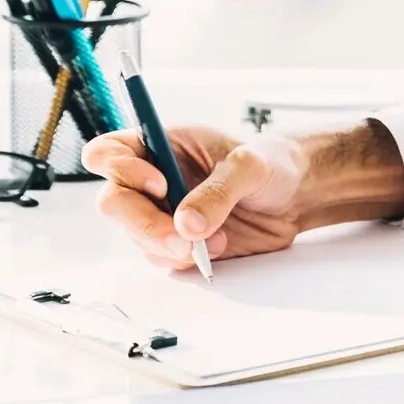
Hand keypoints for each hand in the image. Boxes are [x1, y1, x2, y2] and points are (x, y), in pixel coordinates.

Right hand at [83, 125, 310, 270]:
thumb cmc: (270, 163)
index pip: (109, 152)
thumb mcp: (250, 165)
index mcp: (161, 144)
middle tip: (182, 238)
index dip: (120, 169)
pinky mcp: (175, 242)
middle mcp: (152, 179)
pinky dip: (184, 259)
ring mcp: (161, 213)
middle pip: (113, 203)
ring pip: (136, 237)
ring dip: (171, 246)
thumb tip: (186, 224)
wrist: (294, 196)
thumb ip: (219, 190)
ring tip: (218, 240)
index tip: (161, 184)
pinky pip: (160, 258)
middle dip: (143, 223)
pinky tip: (216, 248)